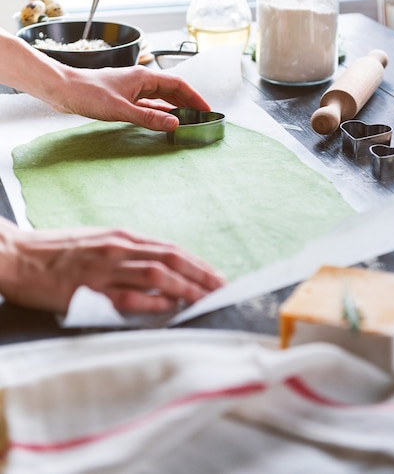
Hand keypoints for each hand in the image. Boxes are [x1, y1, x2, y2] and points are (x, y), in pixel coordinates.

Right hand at [0, 220, 225, 313]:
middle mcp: (118, 248)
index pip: (169, 249)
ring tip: (207, 299)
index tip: (215, 275)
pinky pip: (128, 296)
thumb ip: (126, 252)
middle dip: (201, 274)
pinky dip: (153, 301)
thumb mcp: (97, 241)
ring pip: (156, 275)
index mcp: (121, 237)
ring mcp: (105, 268)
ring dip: (186, 287)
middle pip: (170, 259)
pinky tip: (170, 308)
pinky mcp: (89, 289)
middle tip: (222, 287)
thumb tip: (156, 266)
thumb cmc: (55, 250)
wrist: (17, 255)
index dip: (196, 263)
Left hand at [50, 65, 210, 130]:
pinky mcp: (123, 97)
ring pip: (160, 98)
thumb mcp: (121, 110)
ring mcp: (132, 89)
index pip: (179, 84)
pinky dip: (158, 112)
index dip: (195, 97)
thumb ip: (149, 118)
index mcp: (144, 77)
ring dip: (174, 107)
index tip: (207, 109)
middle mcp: (140, 81)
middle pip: (172, 90)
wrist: (63, 89)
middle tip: (201, 117)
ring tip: (186, 120)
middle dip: (188, 102)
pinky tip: (162, 120)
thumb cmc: (88, 93)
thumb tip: (175, 124)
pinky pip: (147, 104)